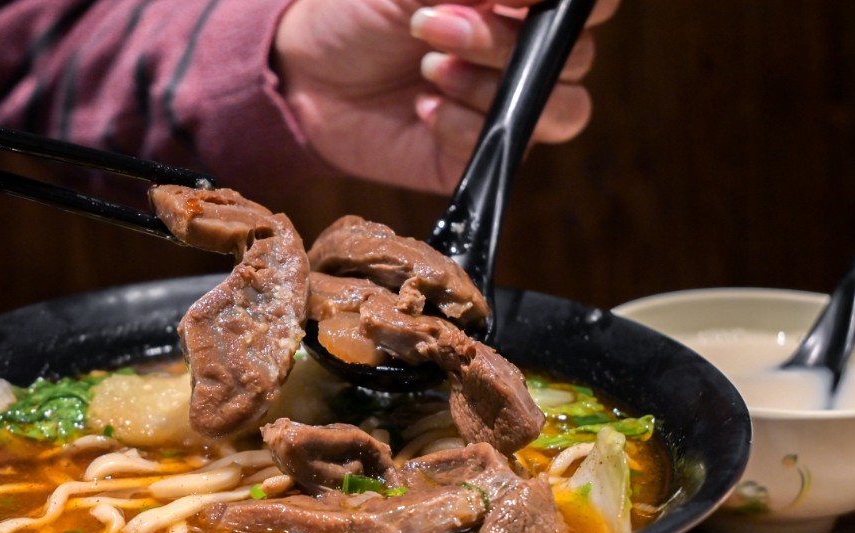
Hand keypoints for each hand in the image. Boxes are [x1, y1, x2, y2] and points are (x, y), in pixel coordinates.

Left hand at [273, 0, 619, 193]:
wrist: (306, 76)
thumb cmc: (359, 14)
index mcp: (520, 5)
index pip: (588, 5)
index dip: (576, 3)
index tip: (527, 0)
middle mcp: (525, 56)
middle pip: (571, 56)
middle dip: (501, 40)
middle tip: (433, 26)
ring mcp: (507, 109)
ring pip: (560, 108)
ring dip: (491, 84)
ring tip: (429, 69)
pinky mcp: (479, 154)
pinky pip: (506, 146)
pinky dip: (462, 124)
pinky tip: (423, 108)